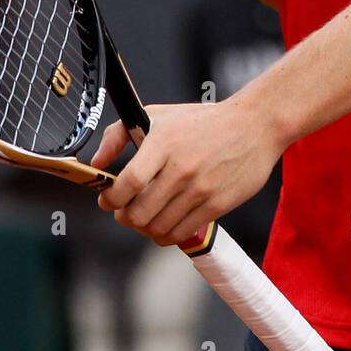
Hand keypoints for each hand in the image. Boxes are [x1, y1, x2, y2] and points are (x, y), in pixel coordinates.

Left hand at [90, 99, 282, 247]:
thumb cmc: (202, 121)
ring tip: (145, 218)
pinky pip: (181, 234)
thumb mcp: (158, 115)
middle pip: (139, 213)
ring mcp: (200, 189)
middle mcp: (181, 168)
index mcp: (163, 143)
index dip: (111, 199)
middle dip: (124, 217)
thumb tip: (95, 162)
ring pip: (158, 228)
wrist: (255, 125)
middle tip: (124, 212)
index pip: (128, 183)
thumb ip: (119, 134)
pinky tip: (164, 224)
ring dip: (144, 228)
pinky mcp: (217, 205)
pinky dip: (166, 235)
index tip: (107, 200)